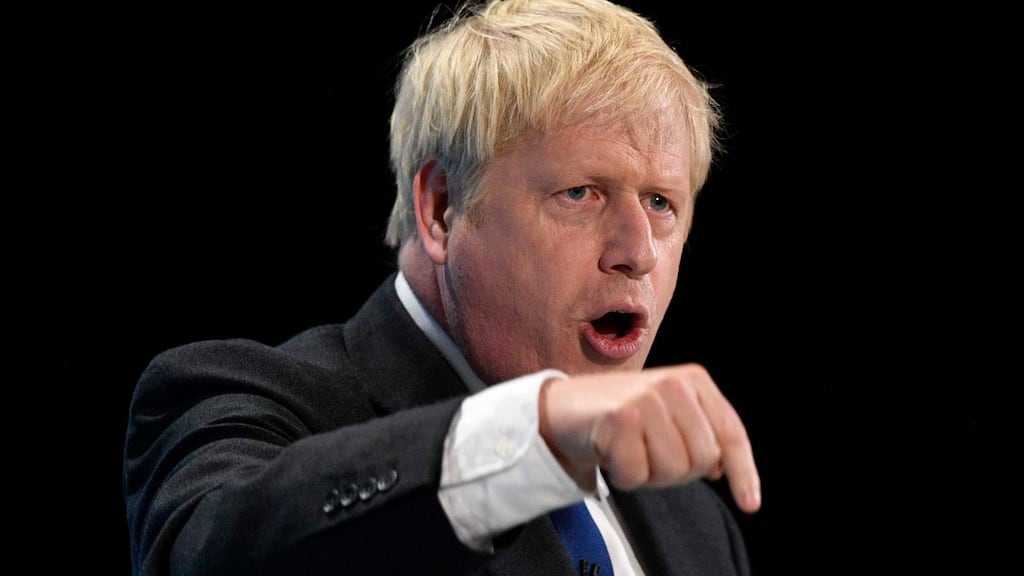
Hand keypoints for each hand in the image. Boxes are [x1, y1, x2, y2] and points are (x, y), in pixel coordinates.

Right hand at [538, 364, 760, 512]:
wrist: (564, 407)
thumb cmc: (621, 417)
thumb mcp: (668, 417)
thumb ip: (699, 436)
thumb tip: (721, 469)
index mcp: (694, 380)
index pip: (731, 433)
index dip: (743, 472)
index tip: (750, 504)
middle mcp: (673, 383)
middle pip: (703, 459)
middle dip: (678, 472)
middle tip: (650, 456)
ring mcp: (646, 398)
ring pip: (672, 469)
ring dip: (648, 474)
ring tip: (630, 451)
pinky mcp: (619, 416)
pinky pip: (637, 474)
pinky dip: (623, 475)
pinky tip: (611, 452)